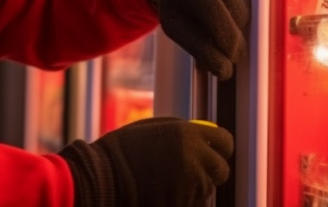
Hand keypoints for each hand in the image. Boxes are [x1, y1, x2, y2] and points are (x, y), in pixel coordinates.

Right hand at [59, 117, 232, 206]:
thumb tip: (204, 134)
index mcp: (188, 134)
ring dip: (195, 188)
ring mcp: (189, 186)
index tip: (214, 151)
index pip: (225, 142)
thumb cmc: (122, 150)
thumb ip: (182, 132)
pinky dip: (183, 200)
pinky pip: (192, 203)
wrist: (101, 178)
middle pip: (221, 170)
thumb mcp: (154, 129)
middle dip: (210, 171)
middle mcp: (194, 160)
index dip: (220, 147)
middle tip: (193, 171)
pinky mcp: (180, 205)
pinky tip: (162, 194)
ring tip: (168, 182)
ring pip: (206, 190)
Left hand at [141, 0, 249, 78]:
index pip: (216, 15)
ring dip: (234, 36)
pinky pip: (247, 12)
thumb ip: (198, 48)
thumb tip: (225, 71)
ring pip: (244, 18)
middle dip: (231, 47)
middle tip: (220, 62)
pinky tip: (221, 24)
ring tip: (214, 39)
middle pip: (235, 19)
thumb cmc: (173, 5)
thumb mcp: (174, 28)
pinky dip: (237, 25)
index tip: (224, 71)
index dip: (225, 45)